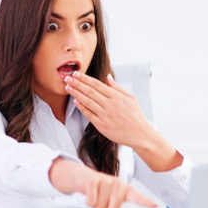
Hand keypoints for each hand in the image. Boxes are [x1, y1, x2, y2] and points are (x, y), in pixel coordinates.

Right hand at [49, 158, 156, 207]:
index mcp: (125, 190)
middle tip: (101, 202)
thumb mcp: (110, 204)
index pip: (137, 198)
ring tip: (96, 196)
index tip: (155, 205)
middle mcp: (118, 184)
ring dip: (95, 207)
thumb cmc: (101, 191)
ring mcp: (106, 181)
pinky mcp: (94, 181)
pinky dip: (88, 202)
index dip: (145, 202)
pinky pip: (91, 202)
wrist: (84, 177)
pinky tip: (89, 193)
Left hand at [63, 71, 183, 171]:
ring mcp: (105, 115)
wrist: (140, 134)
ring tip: (68, 87)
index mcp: (116, 96)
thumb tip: (107, 77)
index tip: (76, 73)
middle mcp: (110, 105)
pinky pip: (89, 115)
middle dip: (77, 84)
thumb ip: (117, 87)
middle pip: (90, 92)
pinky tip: (75, 101)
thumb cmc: (135, 116)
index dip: (85, 79)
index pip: (97, 84)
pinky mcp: (102, 126)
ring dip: (76, 93)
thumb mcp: (130, 98)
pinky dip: (82, 108)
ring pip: (88, 102)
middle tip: (67, 78)